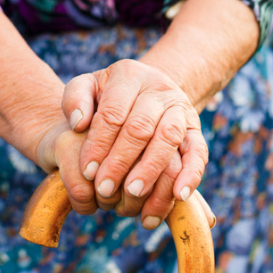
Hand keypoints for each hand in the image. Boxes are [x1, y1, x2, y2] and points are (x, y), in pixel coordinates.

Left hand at [62, 59, 208, 212]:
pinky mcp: (195, 129)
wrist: (146, 89)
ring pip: (169, 139)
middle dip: (120, 162)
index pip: (112, 113)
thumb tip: (78, 123)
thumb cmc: (106, 95)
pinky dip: (191, 174)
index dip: (99, 145)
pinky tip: (179, 195)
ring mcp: (180, 109)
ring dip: (151, 170)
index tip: (87, 172)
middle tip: (104, 190)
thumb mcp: (86, 86)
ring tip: (133, 195)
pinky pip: (198, 152)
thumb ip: (74, 99)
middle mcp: (158, 89)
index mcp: (128, 76)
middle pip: (140, 128)